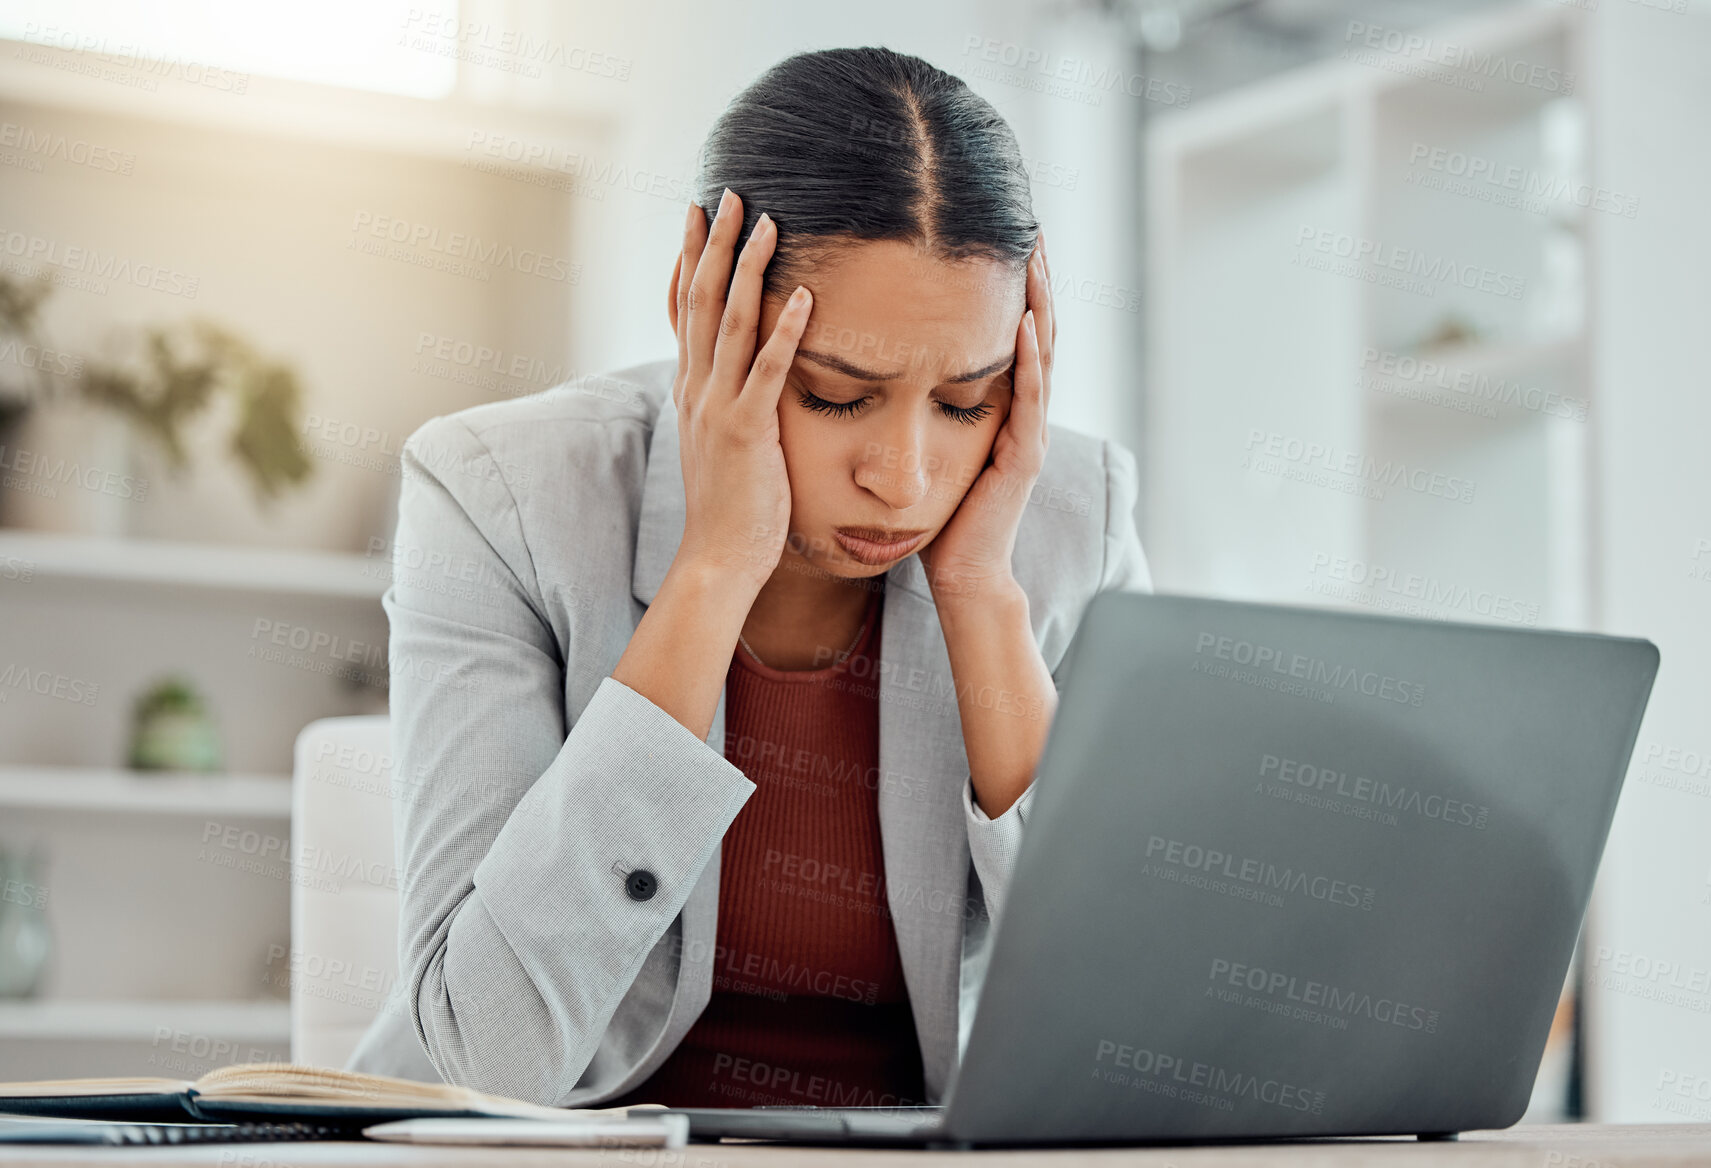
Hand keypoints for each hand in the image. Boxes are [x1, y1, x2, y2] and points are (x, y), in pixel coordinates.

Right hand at [667, 188, 813, 592]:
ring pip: (728, 321)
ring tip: (767, 220)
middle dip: (716, 243)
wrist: (718, 558)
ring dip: (747, 268)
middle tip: (731, 192)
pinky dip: (785, 330)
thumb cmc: (732, 507)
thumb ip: (729, 403)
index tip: (700, 215)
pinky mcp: (745, 431)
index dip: (691, 259)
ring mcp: (717, 408)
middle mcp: (696, 389)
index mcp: (692, 390)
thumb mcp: (723, 444)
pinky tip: (805, 295)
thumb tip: (742, 376)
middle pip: (699, 299)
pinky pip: (765, 370)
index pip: (684, 310)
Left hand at [917, 233, 1054, 604]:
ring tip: (1034, 258)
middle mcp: (1025, 415)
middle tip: (1030, 228)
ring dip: (1039, 304)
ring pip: (1042, 355)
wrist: (962, 576)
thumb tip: (889, 371)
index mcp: (1005, 410)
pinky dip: (1029, 358)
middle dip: (1035, 280)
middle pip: (1037, 332)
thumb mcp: (932, 449)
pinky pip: (1029, 399)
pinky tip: (1023, 323)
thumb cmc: (941, 519)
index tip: (1001, 240)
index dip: (1012, 288)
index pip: (1012, 335)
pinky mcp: (1023, 457)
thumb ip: (926, 411)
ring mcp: (1030, 434)